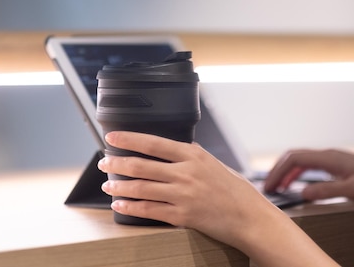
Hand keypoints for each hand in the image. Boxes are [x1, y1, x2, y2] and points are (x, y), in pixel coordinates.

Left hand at [97, 131, 278, 247]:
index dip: (129, 139)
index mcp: (193, 155)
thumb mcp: (213, 163)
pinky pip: (150, 210)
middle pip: (142, 165)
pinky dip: (131, 207)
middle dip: (117, 163)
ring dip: (120, 186)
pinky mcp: (182, 216)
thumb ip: (191, 155)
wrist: (248, 216)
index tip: (112, 137)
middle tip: (104, 163)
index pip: (153, 143)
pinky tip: (121, 205)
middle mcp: (186, 173)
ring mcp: (183, 195)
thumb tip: (170, 147)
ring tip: (108, 185)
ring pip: (142, 188)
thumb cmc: (233, 189)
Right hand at [264, 149, 353, 200]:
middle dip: (278, 170)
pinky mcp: (334, 164)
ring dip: (286, 171)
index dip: (279, 171)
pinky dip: (296, 173)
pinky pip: (309, 165)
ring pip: (300, 160)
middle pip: (293, 157)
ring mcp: (330, 158)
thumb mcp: (352, 190)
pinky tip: (295, 184)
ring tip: (277, 186)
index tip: (270, 185)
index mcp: (329, 158)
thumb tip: (303, 193)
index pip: (295, 159)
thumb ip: (327, 191)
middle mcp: (327, 154)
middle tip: (268, 187)